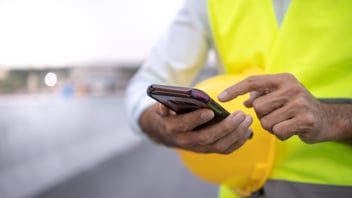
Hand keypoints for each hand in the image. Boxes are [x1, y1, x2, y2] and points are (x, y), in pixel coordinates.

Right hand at [139, 102, 252, 153]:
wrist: (169, 133)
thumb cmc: (170, 115)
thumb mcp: (162, 109)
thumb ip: (162, 106)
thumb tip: (164, 106)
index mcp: (174, 128)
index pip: (185, 125)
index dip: (196, 119)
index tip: (210, 111)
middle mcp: (187, 141)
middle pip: (207, 137)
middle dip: (225, 127)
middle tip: (239, 114)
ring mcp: (199, 148)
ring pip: (219, 146)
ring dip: (235, 134)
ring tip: (247, 120)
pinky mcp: (209, 150)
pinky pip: (226, 150)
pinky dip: (238, 141)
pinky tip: (247, 130)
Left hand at [218, 73, 350, 143]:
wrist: (325, 118)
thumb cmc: (296, 105)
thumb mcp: (280, 94)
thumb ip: (262, 94)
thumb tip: (246, 100)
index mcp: (282, 79)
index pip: (253, 82)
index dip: (235, 89)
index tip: (220, 97)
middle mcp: (291, 88)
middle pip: (258, 106)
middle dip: (262, 115)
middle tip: (276, 115)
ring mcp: (299, 103)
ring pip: (266, 121)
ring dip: (272, 126)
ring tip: (284, 122)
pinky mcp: (305, 119)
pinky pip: (278, 131)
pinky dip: (281, 134)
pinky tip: (291, 129)